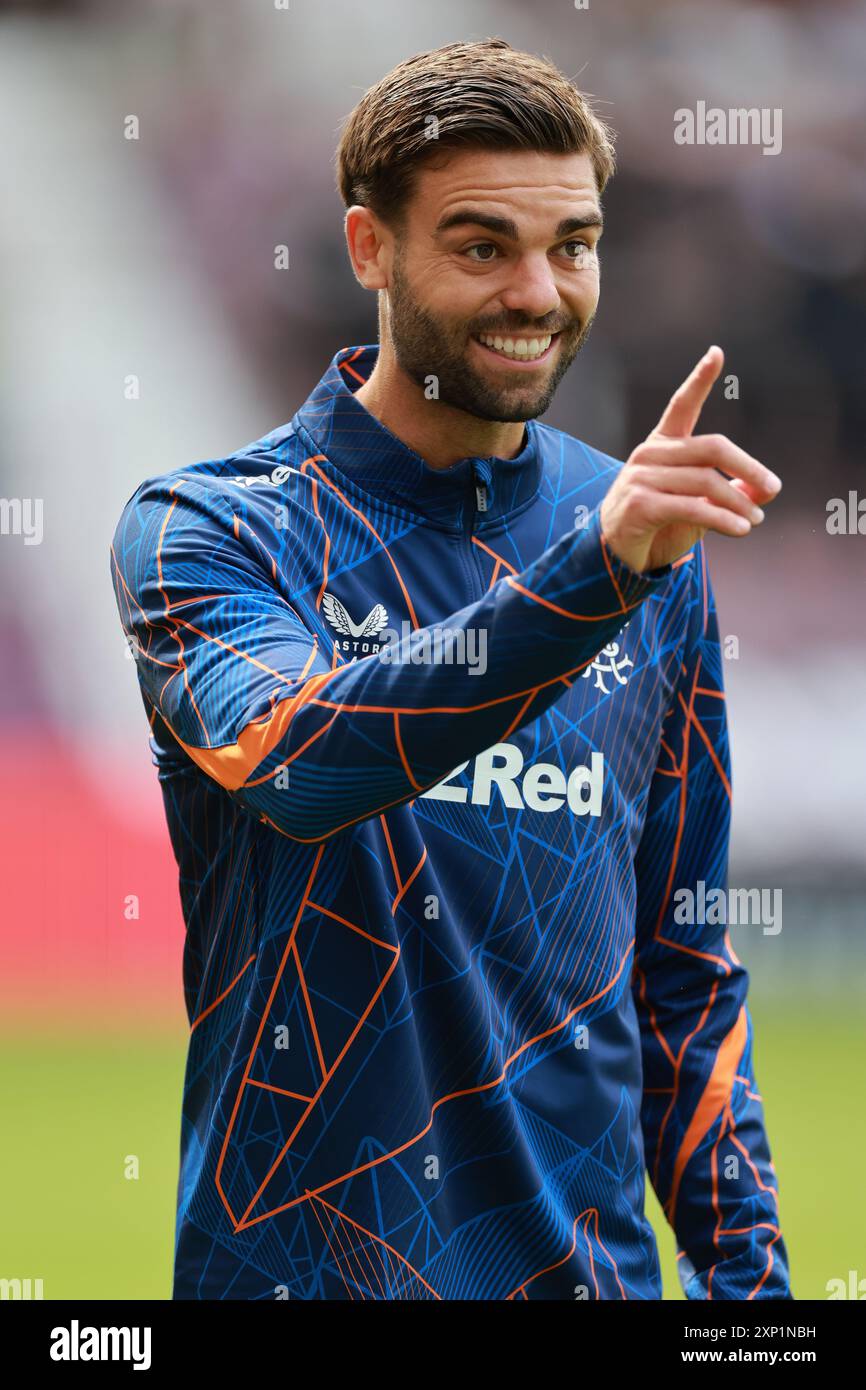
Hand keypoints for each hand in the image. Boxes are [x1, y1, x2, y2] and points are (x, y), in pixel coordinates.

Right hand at [600, 346, 781, 573]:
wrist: (617, 559)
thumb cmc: (660, 526)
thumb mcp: (700, 505)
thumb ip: (731, 492)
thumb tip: (769, 487)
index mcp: (662, 446)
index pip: (681, 405)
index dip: (699, 379)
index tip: (716, 353)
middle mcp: (650, 454)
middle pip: (712, 448)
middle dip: (748, 467)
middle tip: (773, 488)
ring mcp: (642, 478)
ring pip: (706, 481)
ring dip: (739, 503)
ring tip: (757, 519)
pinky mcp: (640, 505)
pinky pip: (693, 507)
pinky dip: (722, 519)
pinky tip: (741, 529)